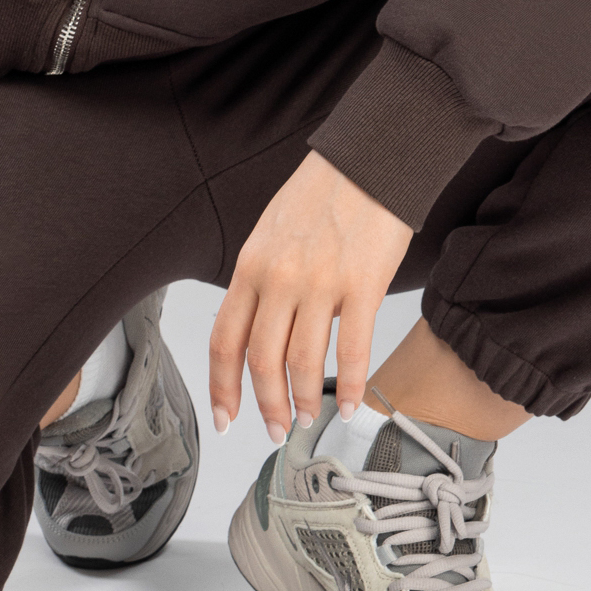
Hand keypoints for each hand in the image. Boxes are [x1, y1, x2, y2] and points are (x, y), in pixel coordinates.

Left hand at [208, 152, 413, 442]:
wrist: (369, 160)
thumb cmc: (323, 194)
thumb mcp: (271, 231)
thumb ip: (261, 278)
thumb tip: (259, 328)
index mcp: (251, 265)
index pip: (224, 339)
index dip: (222, 387)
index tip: (226, 417)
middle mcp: (278, 277)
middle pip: (260, 360)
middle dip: (266, 405)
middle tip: (276, 430)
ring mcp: (320, 282)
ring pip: (302, 362)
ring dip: (305, 400)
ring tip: (310, 417)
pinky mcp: (362, 285)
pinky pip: (353, 350)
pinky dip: (354, 386)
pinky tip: (355, 404)